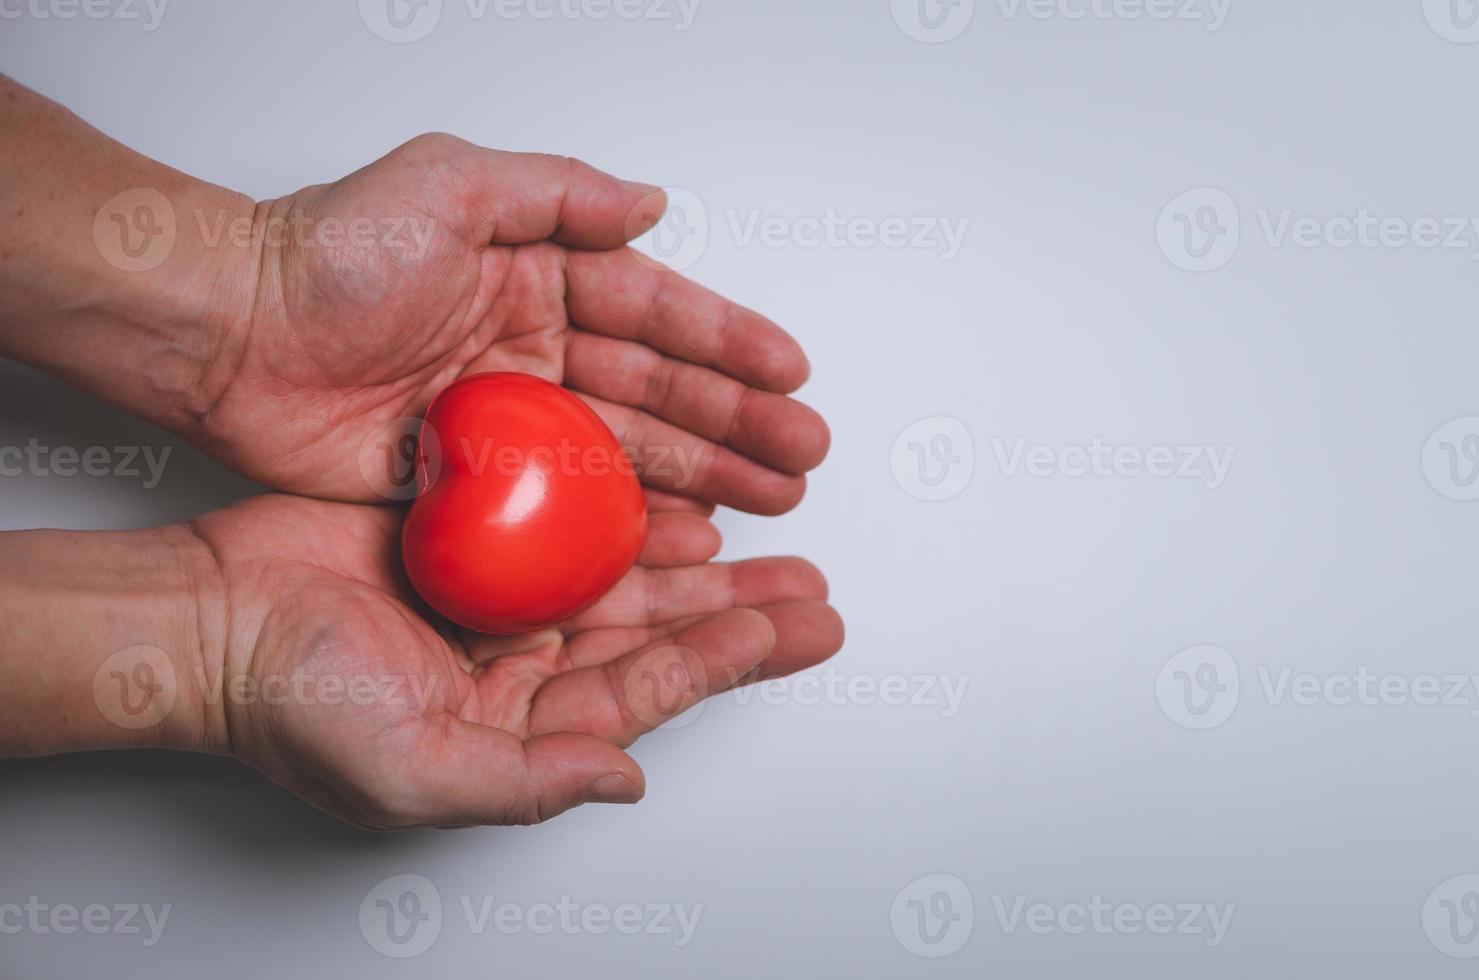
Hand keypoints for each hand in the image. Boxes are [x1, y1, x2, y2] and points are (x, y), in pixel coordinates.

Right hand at [188, 495, 841, 828]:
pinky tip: (678, 491)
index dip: (734, 658)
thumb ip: (530, 782)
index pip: (653, 687)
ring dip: (701, 558)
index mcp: (524, 724)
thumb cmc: (292, 706)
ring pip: (628, 572)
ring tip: (774, 537)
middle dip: (744, 613)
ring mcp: (503, 595)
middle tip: (816, 587)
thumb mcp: (415, 770)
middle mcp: (525, 661)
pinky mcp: (474, 533)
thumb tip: (628, 778)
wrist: (205, 620)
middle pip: (660, 630)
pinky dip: (626, 503)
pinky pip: (569, 514)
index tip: (805, 629)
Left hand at [192, 134, 828, 509]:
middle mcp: (534, 349)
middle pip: (660, 391)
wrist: (226, 335)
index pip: (654, 312)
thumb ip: (556, 194)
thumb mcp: (447, 184)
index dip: (727, 344)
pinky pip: (569, 507)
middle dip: (738, 424)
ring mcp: (509, 420)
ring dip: (703, 474)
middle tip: (799, 457)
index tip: (788, 374)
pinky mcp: (473, 481)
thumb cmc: (322, 254)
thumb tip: (650, 205)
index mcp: (536, 275)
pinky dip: (629, 523)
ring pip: (629, 452)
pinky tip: (681, 535)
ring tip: (768, 499)